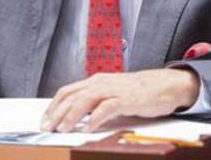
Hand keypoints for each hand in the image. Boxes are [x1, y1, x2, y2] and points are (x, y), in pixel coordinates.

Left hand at [40, 69, 199, 132]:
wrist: (165, 85)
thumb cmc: (138, 91)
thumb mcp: (112, 93)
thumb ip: (95, 102)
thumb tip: (76, 117)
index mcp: (95, 81)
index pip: (67, 91)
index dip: (53, 106)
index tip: (45, 120)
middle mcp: (101, 82)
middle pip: (72, 96)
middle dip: (56, 113)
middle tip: (47, 127)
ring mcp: (113, 89)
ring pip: (85, 100)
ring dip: (71, 115)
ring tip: (62, 129)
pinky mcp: (127, 99)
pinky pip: (107, 108)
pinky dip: (95, 119)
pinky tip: (88, 129)